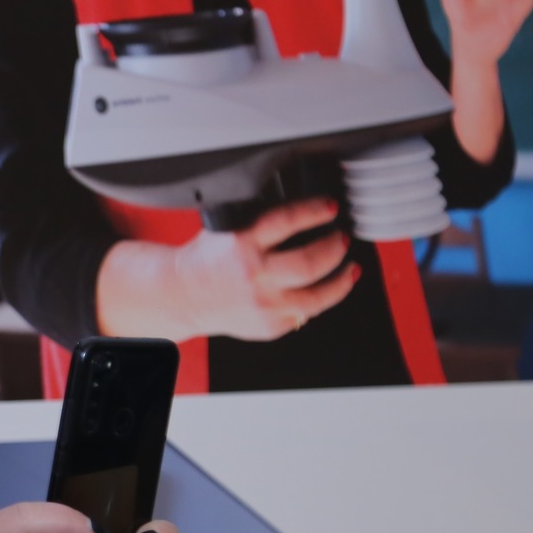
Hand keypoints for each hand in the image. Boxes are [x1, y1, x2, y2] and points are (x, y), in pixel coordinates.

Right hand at [98, 198, 357, 341]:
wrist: (184, 296)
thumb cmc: (207, 262)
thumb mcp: (226, 229)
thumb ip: (260, 223)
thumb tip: (305, 212)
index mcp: (242, 243)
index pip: (287, 221)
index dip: (315, 211)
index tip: (330, 207)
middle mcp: (254, 275)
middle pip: (310, 262)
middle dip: (335, 247)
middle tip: (342, 237)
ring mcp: (264, 304)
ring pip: (317, 296)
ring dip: (341, 279)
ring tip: (348, 266)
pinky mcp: (270, 325)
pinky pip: (307, 313)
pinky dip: (323, 299)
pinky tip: (329, 288)